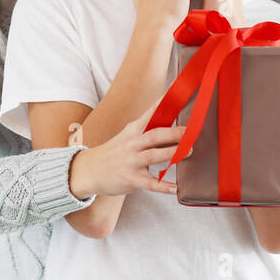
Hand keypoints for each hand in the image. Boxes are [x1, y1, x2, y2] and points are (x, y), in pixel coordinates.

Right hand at [68, 102, 186, 198]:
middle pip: (155, 135)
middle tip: (189, 131)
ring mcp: (131, 162)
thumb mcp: (128, 136)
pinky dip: (163, 186)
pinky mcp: (131, 179)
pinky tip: (175, 188)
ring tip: (188, 151)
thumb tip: (173, 127)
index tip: (176, 91)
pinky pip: (150, 183)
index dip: (163, 102)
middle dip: (173, 132)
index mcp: (133, 130)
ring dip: (172, 153)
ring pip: (154, 156)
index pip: (150, 113)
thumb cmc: (114, 152)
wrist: (89, 170)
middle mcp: (132, 144)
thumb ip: (148, 132)